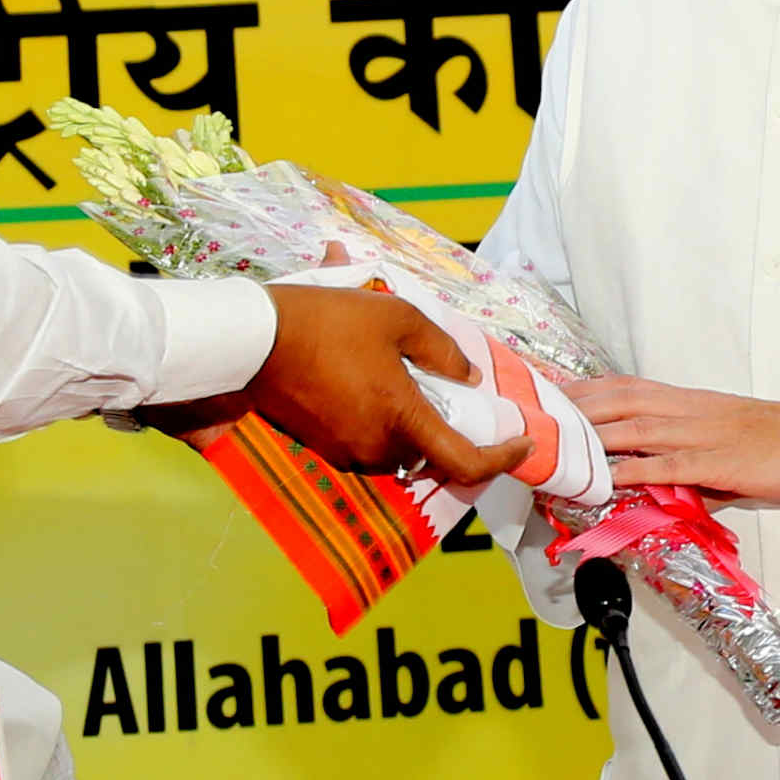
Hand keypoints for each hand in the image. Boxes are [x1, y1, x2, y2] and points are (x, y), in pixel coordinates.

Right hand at [148, 284, 527, 490]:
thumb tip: (467, 377)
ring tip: (405, 383)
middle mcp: (377, 448)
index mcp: (403, 420)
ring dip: (409, 427)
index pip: (465, 462)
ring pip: (396, 450)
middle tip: (454, 398)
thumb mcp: (397, 317)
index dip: (501, 461)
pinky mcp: (321, 446)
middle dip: (447, 433)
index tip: (523, 446)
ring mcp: (346, 452)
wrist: (255, 339)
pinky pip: (365, 442)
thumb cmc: (329, 322)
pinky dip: (379, 422)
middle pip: (430, 456)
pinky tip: (369, 384)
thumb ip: (441, 351)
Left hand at [569, 378, 779, 506]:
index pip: (626, 387)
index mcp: (689, 402)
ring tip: (556, 444)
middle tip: (535, 413)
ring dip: (592, 436)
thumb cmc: (778, 445)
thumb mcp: (725, 446)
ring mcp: (701, 435)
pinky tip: (607, 478)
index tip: (549, 393)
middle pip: (620, 400)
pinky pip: (667, 465)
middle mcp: (688, 411)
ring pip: (635, 428)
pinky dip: (634, 471)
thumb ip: (686, 465)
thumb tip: (655, 490)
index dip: (585, 389)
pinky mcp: (717, 462)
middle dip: (575, 406)